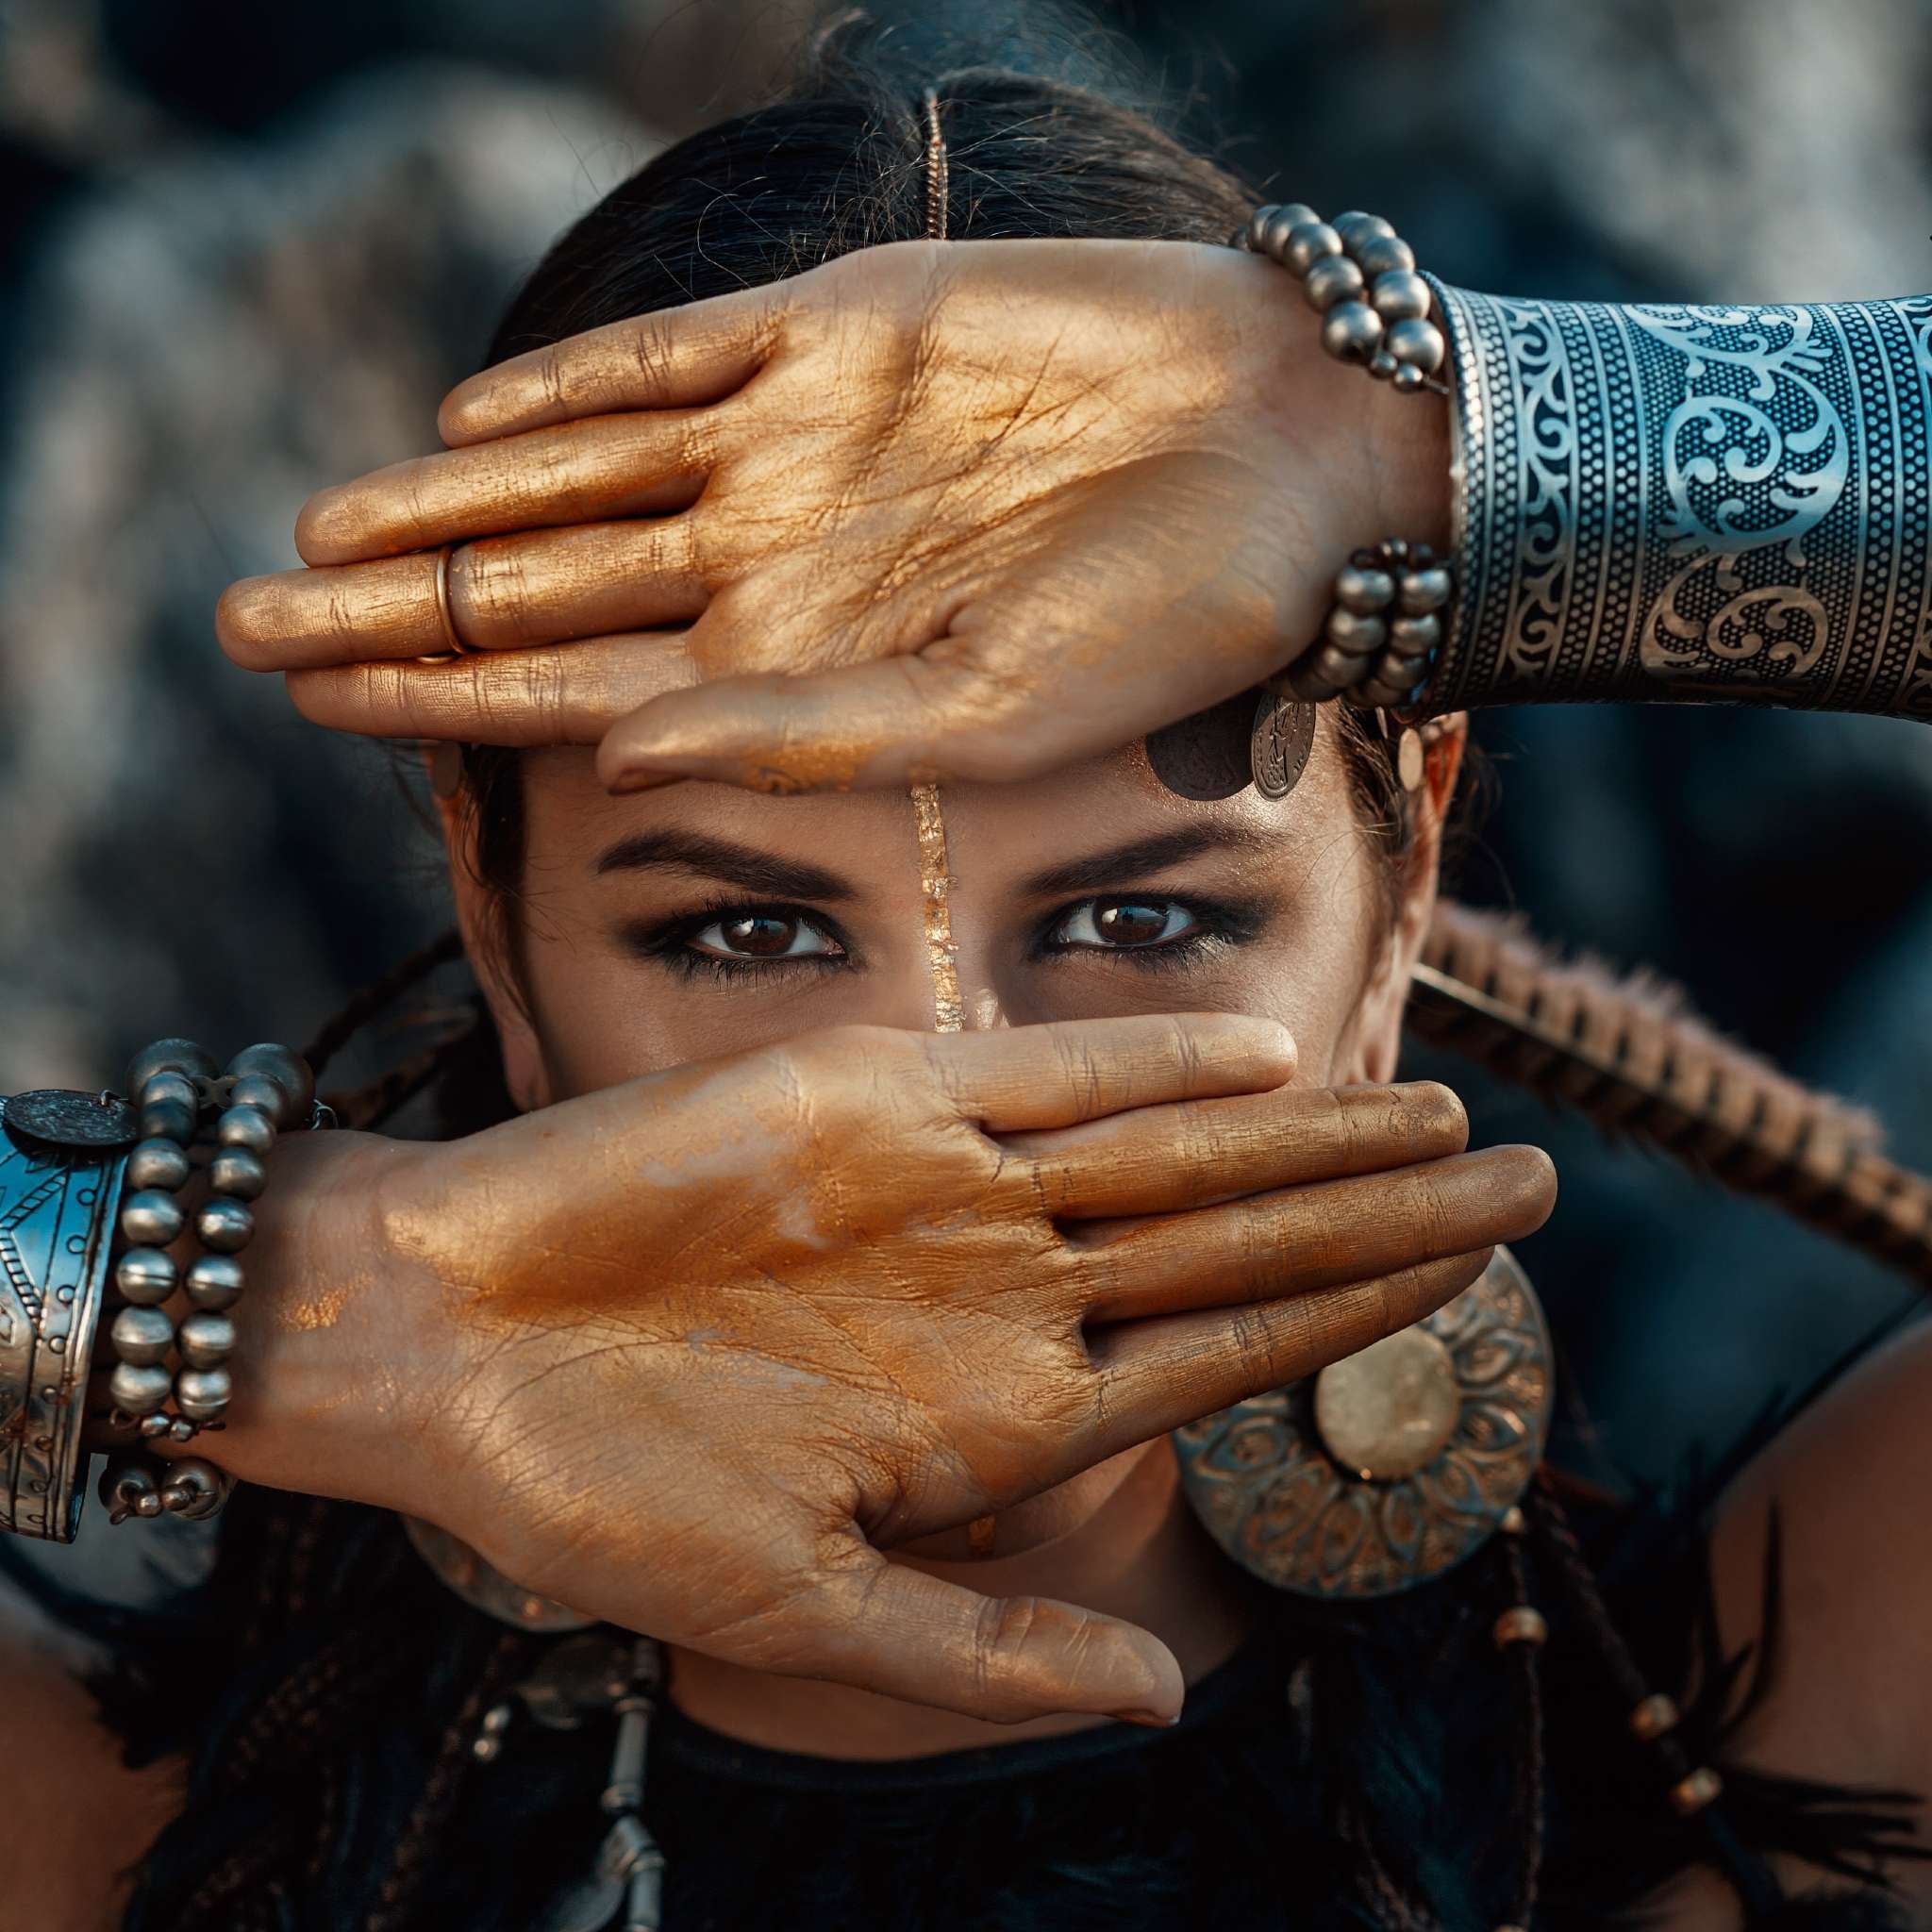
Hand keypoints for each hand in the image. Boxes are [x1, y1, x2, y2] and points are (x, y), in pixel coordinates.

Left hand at [217, 238, 1449, 788]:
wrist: (1293, 454)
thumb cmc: (1172, 620)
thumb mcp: (987, 717)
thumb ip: (799, 738)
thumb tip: (608, 769)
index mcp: (801, 674)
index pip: (571, 702)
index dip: (434, 707)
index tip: (309, 714)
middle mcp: (776, 567)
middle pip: (536, 595)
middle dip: (390, 611)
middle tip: (242, 621)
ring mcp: (798, 449)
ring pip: (572, 480)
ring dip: (443, 507)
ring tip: (314, 531)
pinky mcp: (841, 334)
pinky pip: (671, 361)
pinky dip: (570, 389)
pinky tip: (470, 420)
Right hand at [218, 1012, 1552, 1725]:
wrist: (449, 1335)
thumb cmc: (601, 1492)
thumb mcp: (805, 1607)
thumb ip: (986, 1641)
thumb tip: (1168, 1696)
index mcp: (1006, 1407)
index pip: (1228, 1349)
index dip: (1359, 1315)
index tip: (1482, 1287)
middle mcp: (1003, 1285)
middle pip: (1234, 1237)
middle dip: (1385, 1214)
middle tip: (1533, 1185)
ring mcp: (946, 1187)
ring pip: (1167, 1149)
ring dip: (1306, 1134)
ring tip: (1442, 1115)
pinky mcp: (868, 1098)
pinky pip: (1038, 1075)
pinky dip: (1147, 1064)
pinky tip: (1267, 1057)